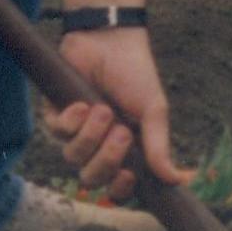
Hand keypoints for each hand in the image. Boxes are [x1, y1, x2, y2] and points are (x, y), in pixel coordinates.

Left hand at [48, 27, 183, 198]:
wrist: (111, 41)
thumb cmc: (136, 74)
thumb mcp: (153, 110)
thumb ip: (159, 147)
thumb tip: (176, 180)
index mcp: (123, 149)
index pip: (116, 186)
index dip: (119, 189)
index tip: (128, 174)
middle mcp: (97, 146)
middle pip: (92, 179)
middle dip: (106, 160)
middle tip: (121, 133)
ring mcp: (75, 133)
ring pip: (73, 158)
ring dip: (90, 136)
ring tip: (103, 109)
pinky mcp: (55, 116)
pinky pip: (57, 133)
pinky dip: (72, 120)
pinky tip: (83, 103)